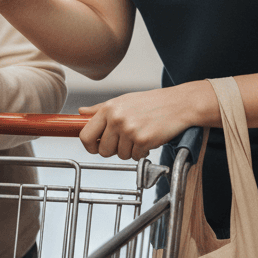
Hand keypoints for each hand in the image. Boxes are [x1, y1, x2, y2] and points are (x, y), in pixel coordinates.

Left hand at [78, 84, 210, 160]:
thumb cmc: (151, 102)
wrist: (178, 104)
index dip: (89, 146)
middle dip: (113, 150)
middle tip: (125, 141)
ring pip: (120, 156)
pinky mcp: (143, 140)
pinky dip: (142, 152)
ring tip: (139, 136)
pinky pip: (135, 157)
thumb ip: (99, 109)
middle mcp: (116, 118)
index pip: (85, 135)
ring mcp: (130, 130)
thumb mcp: (122, 101)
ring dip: (130, 151)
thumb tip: (80, 112)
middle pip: (102, 150)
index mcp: (108, 108)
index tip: (96, 147)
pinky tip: (148, 139)